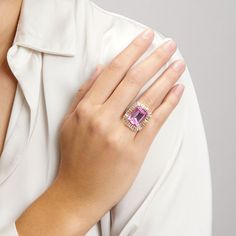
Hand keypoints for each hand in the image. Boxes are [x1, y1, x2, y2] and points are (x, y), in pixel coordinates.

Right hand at [57, 29, 185, 231]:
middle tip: (169, 45)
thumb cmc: (74, 157)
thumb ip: (84, 93)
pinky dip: (168, 105)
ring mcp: (119, 136)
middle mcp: (102, 119)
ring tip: (178, 65)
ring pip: (147, 99)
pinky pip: (154, 123)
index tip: (145, 38)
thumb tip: (101, 68)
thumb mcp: (70, 122)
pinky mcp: (135, 151)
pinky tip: (178, 91)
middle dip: (154, 58)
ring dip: (166, 78)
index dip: (131, 51)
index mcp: (85, 110)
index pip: (113, 72)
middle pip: (133, 80)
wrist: (78, 192)